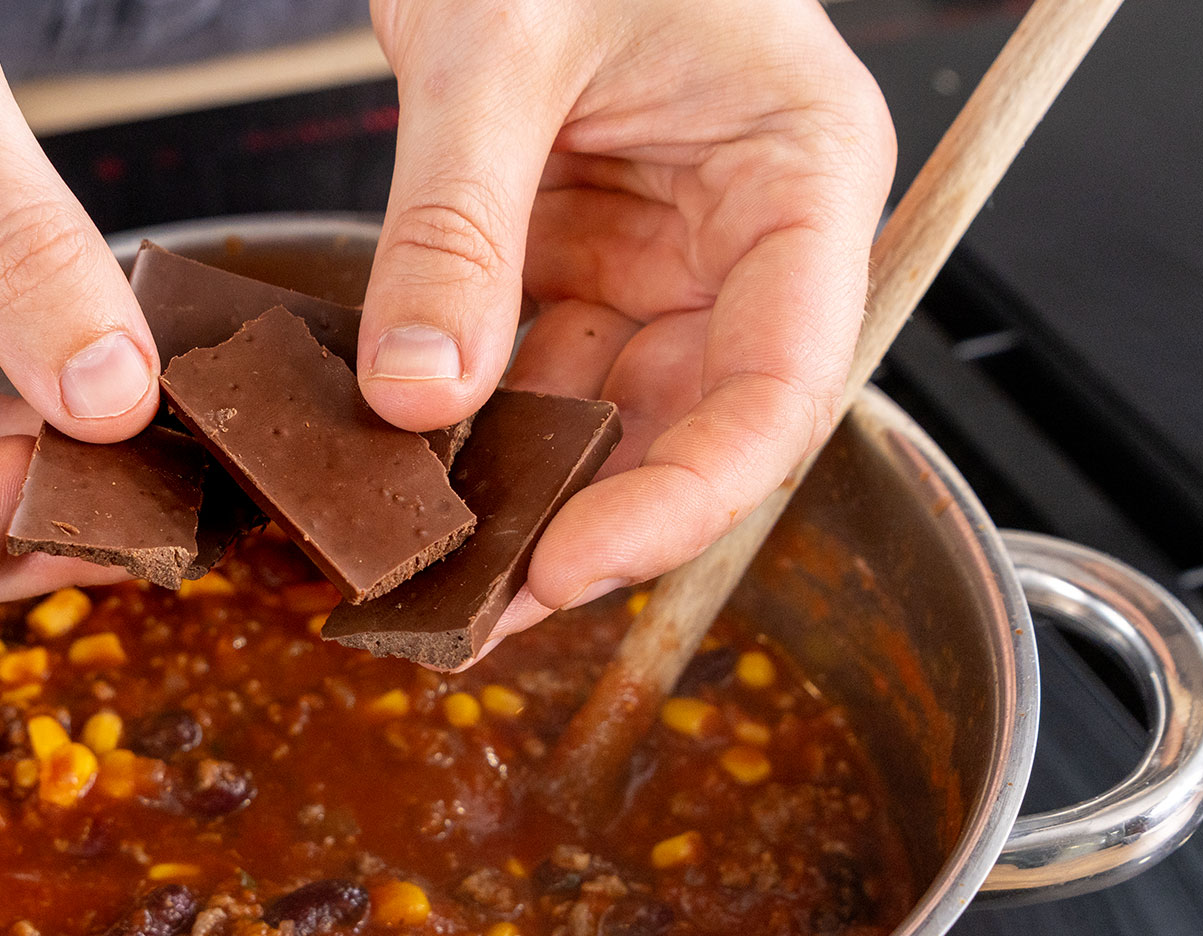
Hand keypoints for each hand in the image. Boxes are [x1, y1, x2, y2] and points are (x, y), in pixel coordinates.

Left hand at [359, 0, 894, 646]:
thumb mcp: (496, 47)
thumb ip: (457, 223)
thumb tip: (416, 397)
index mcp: (799, 175)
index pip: (777, 383)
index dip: (680, 496)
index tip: (565, 563)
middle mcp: (741, 237)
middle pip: (688, 426)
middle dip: (581, 526)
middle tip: (468, 611)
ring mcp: (654, 256)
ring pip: (600, 417)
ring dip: (515, 499)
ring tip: (422, 576)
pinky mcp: (571, 262)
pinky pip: (529, 372)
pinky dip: (469, 433)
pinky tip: (403, 485)